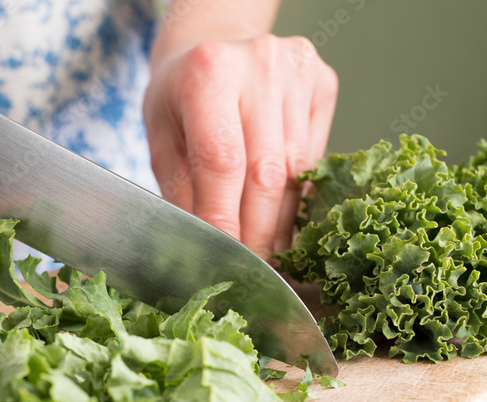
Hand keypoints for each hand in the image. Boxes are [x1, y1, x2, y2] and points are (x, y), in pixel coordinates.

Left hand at [143, 35, 337, 258]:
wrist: (212, 46)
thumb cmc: (180, 99)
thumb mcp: (163, 143)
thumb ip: (183, 193)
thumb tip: (205, 249)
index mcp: (208, 73)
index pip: (222, 162)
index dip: (225, 218)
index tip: (225, 259)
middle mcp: (260, 64)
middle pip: (268, 172)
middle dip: (258, 232)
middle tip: (250, 269)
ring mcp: (298, 70)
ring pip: (297, 172)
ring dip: (280, 221)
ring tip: (266, 251)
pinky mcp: (324, 83)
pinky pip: (315, 159)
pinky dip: (297, 194)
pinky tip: (280, 213)